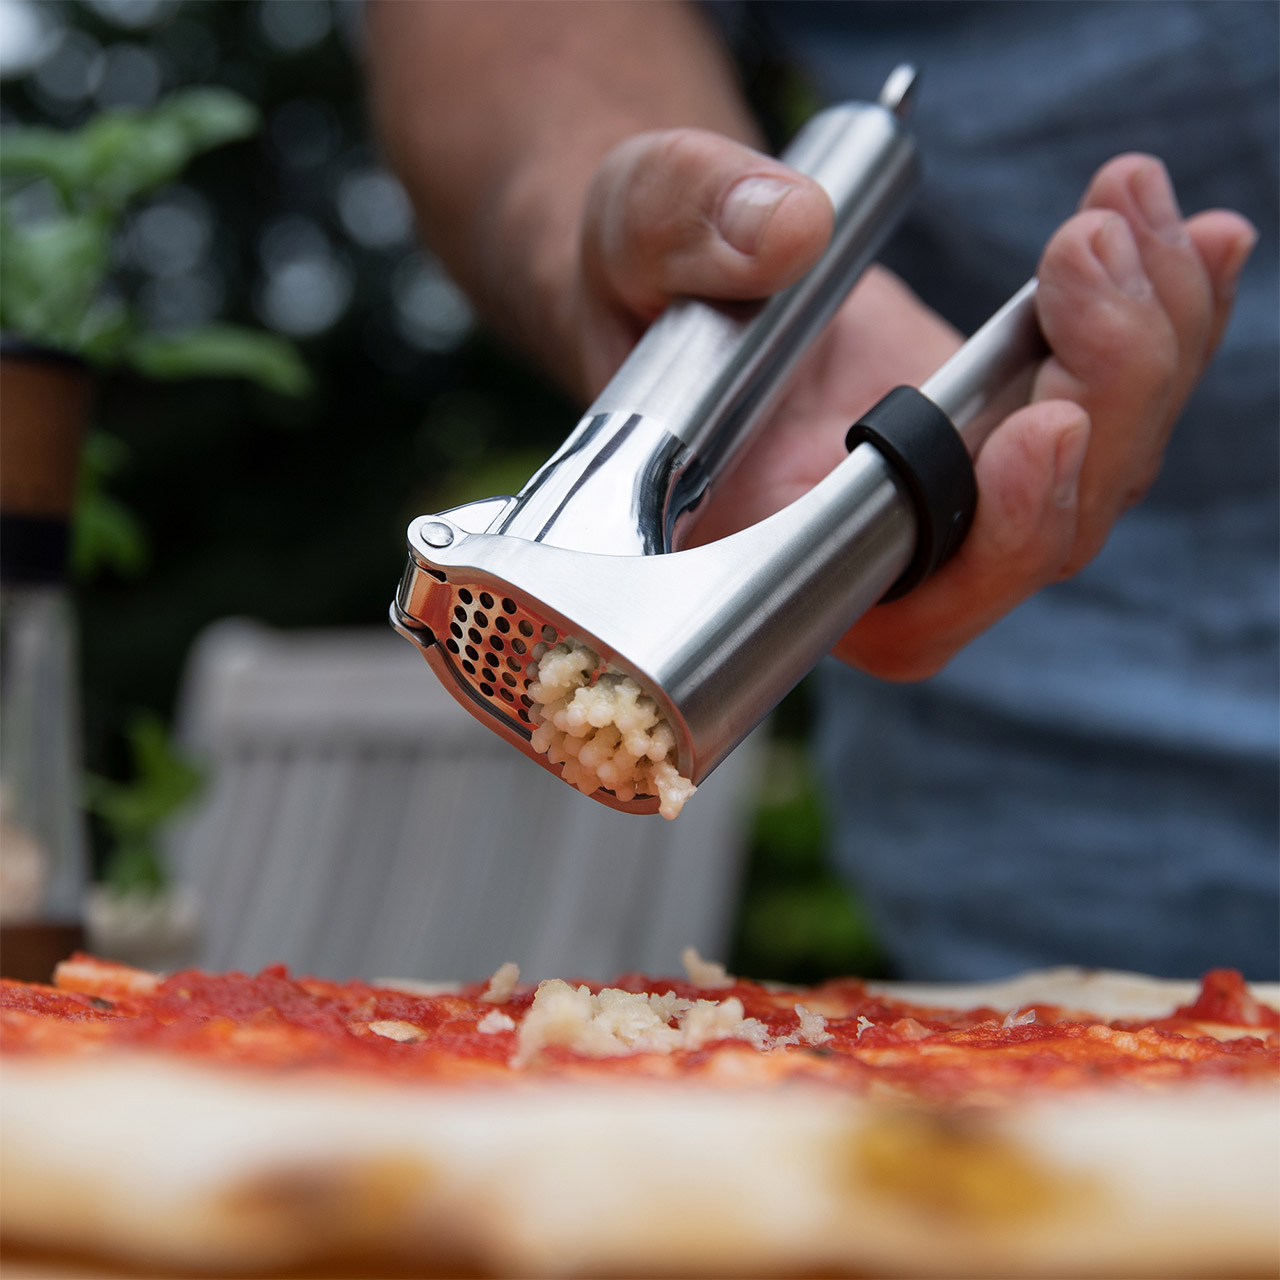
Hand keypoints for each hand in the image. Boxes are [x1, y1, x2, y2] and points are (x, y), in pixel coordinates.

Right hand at [564, 131, 1256, 679]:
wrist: (688, 275)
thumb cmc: (640, 290)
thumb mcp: (628, 238)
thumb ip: (681, 230)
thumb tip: (785, 233)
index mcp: (776, 551)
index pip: (907, 608)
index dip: (991, 546)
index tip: (1039, 429)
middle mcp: (880, 549)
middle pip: (1040, 541)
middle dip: (1104, 400)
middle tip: (1087, 256)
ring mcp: (956, 495)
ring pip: (1101, 477)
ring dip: (1147, 342)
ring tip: (1122, 213)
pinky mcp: (1005, 429)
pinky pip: (1119, 412)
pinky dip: (1170, 326)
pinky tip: (1191, 242)